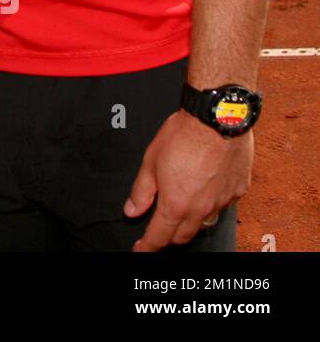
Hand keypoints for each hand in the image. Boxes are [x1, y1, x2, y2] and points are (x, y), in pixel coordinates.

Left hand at [125, 111, 252, 250]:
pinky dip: (210, 204)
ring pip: (204, 223)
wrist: (217, 118)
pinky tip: (204, 190)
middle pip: (183, 236)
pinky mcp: (238, 191)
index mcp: (176, 204)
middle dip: (168, 237)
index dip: (147, 247)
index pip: (159, 237)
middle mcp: (201, 209)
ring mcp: (222, 202)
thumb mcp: (150, 161)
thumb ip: (141, 191)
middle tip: (158, 230)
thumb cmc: (183, 135)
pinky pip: (222, 206)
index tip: (140, 251)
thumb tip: (132, 210)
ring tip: (180, 209)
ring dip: (190, 221)